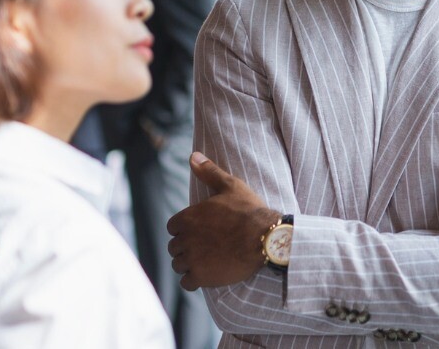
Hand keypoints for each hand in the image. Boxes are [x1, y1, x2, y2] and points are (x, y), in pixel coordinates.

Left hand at [166, 152, 280, 290]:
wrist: (266, 238)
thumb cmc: (249, 211)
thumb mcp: (231, 186)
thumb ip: (209, 172)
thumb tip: (193, 156)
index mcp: (187, 217)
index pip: (173, 227)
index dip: (185, 230)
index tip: (199, 232)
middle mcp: (185, 239)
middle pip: (174, 247)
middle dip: (186, 247)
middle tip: (205, 247)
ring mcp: (192, 259)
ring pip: (179, 265)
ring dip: (189, 264)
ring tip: (207, 261)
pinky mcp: (201, 277)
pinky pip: (187, 282)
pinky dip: (194, 280)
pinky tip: (208, 274)